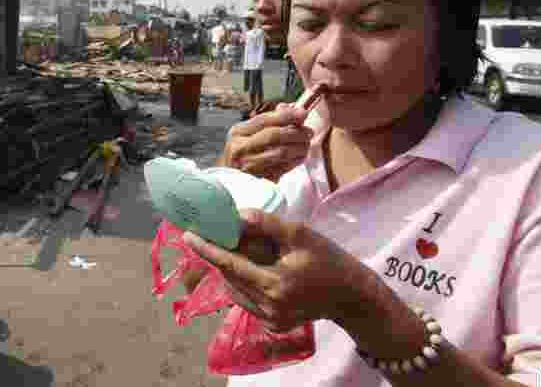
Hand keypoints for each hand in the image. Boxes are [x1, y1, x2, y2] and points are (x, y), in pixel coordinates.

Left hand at [183, 210, 367, 332]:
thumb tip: (236, 215)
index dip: (207, 249)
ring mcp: (270, 320)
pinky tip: (247, 267)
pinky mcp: (273, 325)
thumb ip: (265, 224)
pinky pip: (246, 300)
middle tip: (208, 234)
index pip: (231, 264)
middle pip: (230, 277)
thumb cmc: (328, 259)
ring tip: (229, 247)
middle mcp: (268, 307)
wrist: (352, 295)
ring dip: (229, 269)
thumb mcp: (299, 234)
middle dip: (217, 256)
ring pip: (235, 291)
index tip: (188, 235)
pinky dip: (241, 282)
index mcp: (274, 285)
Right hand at [220, 104, 314, 179]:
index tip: (303, 113)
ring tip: (306, 144)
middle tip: (308, 132)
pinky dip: (295, 161)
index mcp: (238, 132)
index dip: (286, 115)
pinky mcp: (259, 179)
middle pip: (273, 136)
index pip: (264, 120)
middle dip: (296, 132)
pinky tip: (299, 156)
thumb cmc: (244, 151)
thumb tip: (293, 109)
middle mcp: (241, 148)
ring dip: (299, 148)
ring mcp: (249, 165)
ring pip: (281, 153)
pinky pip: (283, 168)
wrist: (231, 178)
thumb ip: (271, 120)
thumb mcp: (250, 132)